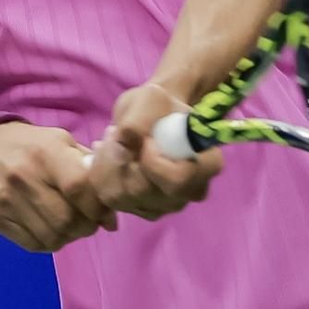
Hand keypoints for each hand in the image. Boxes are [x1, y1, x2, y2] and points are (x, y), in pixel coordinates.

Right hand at [0, 122, 117, 252]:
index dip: (98, 207)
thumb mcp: (61, 143)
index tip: (105, 214)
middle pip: (67, 220)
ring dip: (69, 238)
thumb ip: (89, 172)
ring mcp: (6, 199)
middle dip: (87, 227)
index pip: (79, 187)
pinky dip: (49, 243)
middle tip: (89, 223)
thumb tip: (111, 215)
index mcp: (46, 152)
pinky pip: (33, 244)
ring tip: (70, 226)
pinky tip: (50, 229)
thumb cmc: (31, 146)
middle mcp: (23, 176)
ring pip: (52, 237)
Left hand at [88, 82, 222, 221]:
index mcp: (205, 166)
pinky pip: (111, 200)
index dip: (153, 162)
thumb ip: (141, 119)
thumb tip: (125, 140)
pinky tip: (110, 157)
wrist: (152, 117)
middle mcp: (188, 193)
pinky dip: (102, 175)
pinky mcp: (142, 210)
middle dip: (121, 160)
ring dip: (108, 165)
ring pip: (123, 197)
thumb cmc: (159, 106)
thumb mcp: (151, 99)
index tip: (145, 139)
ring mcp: (166, 206)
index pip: (178, 180)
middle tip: (118, 134)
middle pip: (144, 191)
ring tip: (114, 141)